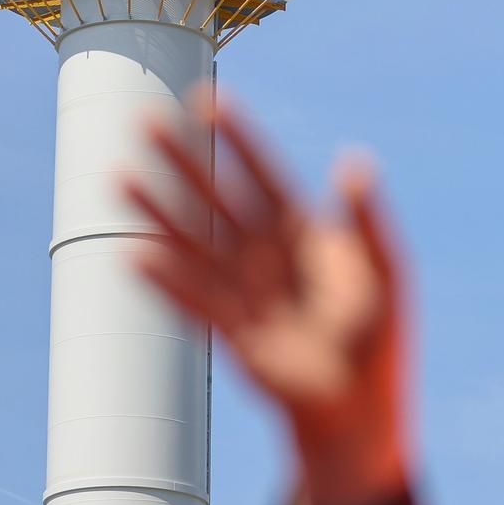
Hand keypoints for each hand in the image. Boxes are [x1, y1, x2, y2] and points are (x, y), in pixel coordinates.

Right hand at [125, 90, 411, 504]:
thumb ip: (367, 220)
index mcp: (308, 233)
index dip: (237, 138)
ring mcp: (247, 290)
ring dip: (157, 211)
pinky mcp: (232, 331)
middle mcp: (269, 255)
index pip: (265, 174)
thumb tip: (354, 160)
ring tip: (118, 178)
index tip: (207, 99)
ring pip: (194, 241)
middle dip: (184, 160)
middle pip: (219, 198)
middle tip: (144, 121)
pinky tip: (132, 255)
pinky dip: (165, 280)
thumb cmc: (379, 338)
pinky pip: (194, 299)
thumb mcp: (385, 271)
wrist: (360, 405)